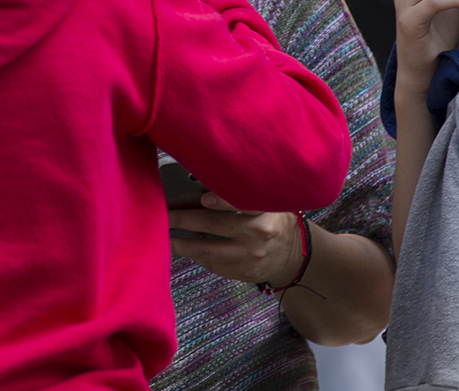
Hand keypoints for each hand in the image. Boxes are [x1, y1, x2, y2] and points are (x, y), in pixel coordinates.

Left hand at [168, 192, 303, 285]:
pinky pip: (214, 265)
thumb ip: (240, 194)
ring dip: (182, 243)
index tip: (203, 197)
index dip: (222, 200)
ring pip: (208, 250)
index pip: (242, 202)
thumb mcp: (267, 202)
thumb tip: (200, 186)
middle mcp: (258, 234)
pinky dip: (197, 256)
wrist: (293, 254)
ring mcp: (251, 256)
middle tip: (164, 215)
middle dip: (183, 219)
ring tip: (166, 237)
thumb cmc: (272, 220)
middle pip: (214, 224)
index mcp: (264, 211)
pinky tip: (185, 248)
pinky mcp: (244, 272)